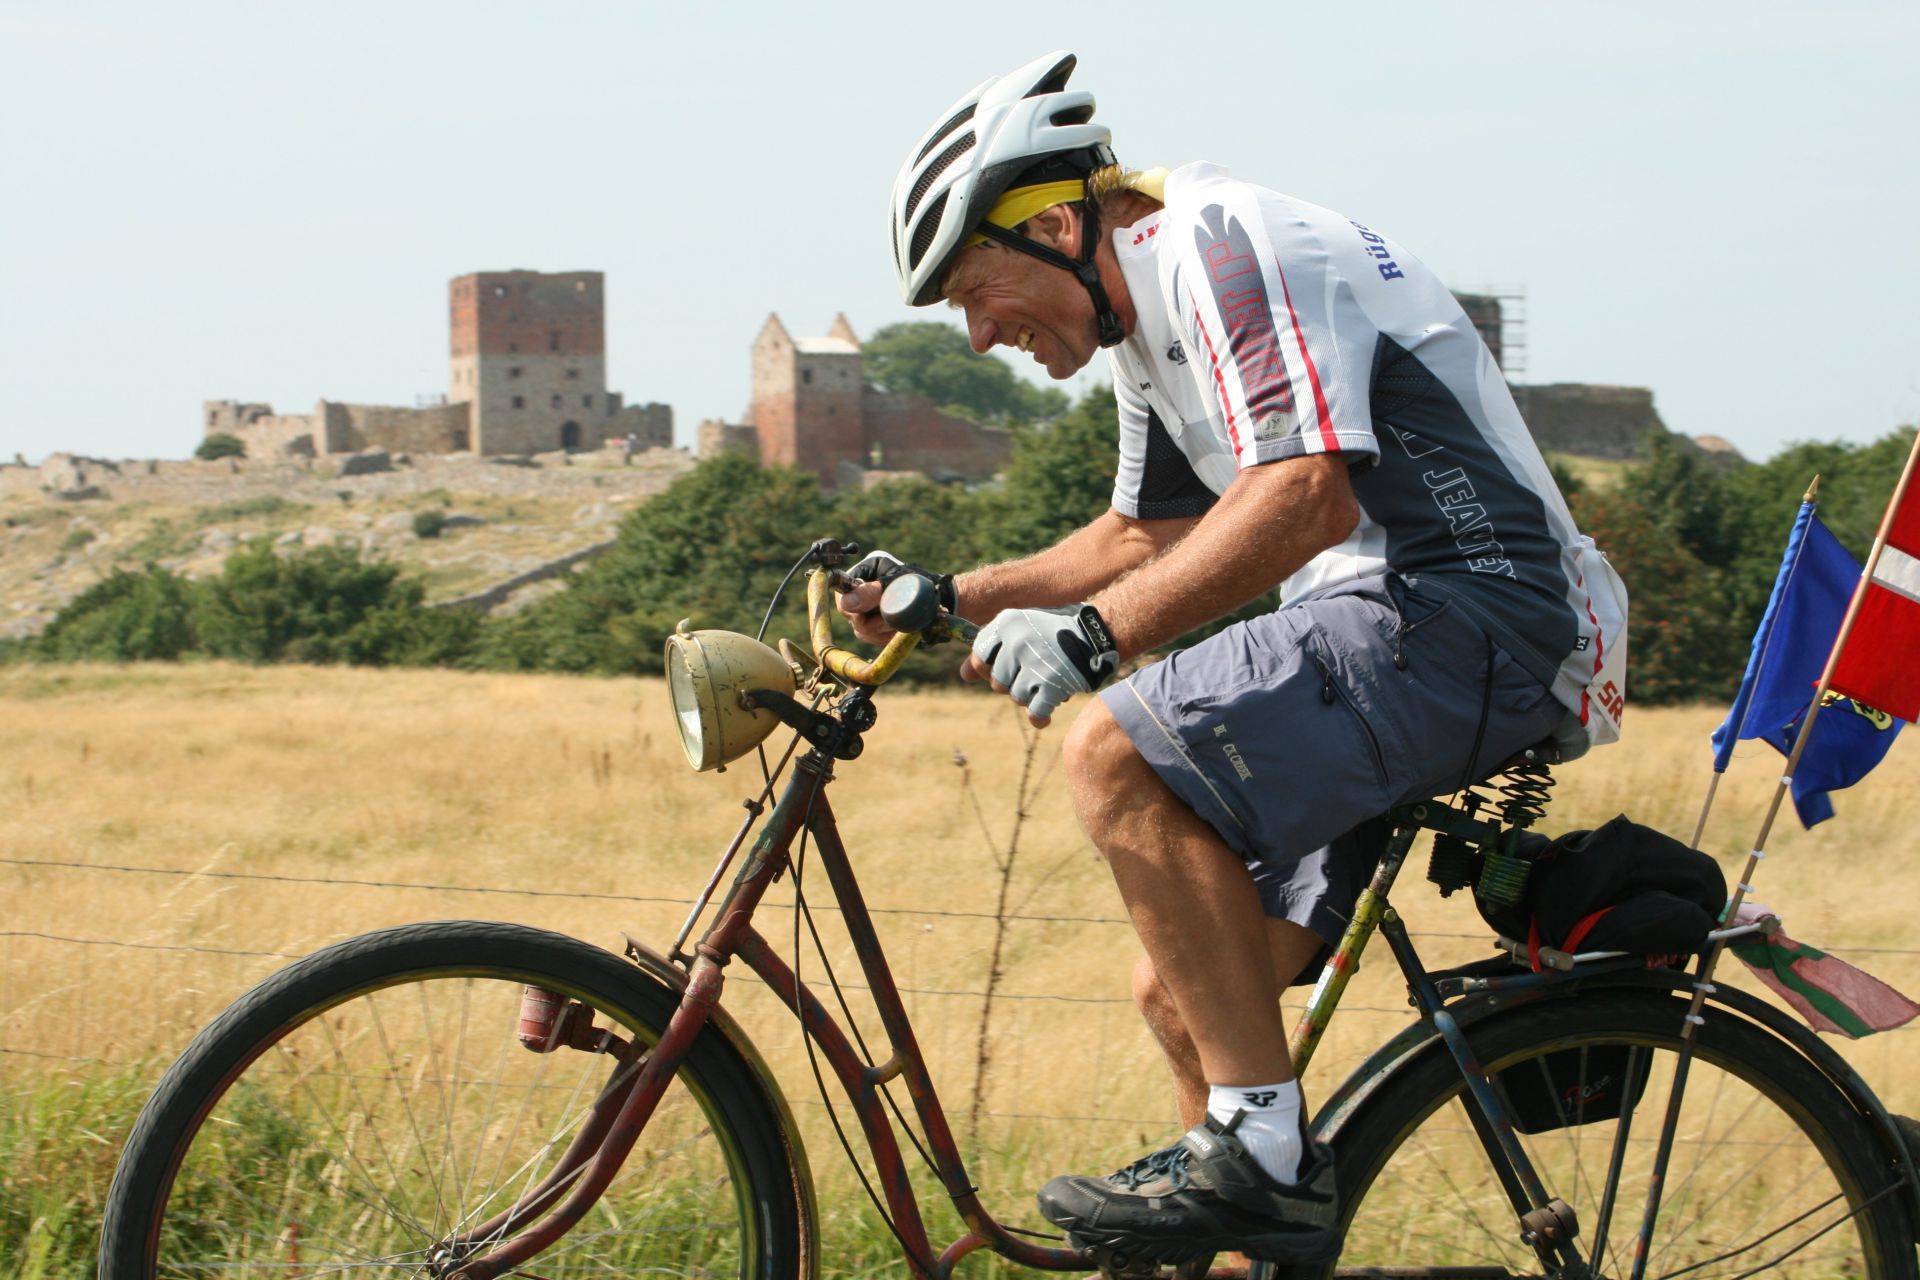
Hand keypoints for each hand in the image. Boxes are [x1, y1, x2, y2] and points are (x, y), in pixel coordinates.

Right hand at [836, 550, 955, 645]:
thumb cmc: (922, 586)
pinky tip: (900, 630)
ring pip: (861, 629)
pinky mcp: (876, 625)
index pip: (842, 591)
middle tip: (891, 616)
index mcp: (865, 572)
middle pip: (850, 614)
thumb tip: (847, 603)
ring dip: (882, 629)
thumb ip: (872, 592)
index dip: (850, 604)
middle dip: (872, 619)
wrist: (943, 604)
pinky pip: (873, 638)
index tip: (864, 611)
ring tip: (901, 622)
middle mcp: (863, 591)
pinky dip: (887, 636)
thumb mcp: (897, 584)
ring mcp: (868, 610)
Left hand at [961, 604, 1119, 725]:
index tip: (1007, 665)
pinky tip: (1045, 713)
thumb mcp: (1020, 631)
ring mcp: (1035, 664)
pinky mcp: (1053, 684)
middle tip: (1034, 672)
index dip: (989, 667)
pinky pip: (1035, 712)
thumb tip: (964, 675)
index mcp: (1006, 623)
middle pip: (997, 682)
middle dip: (1014, 682)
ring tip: (1048, 680)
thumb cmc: (1054, 631)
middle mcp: (1017, 642)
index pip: (978, 657)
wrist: (1097, 633)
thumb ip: (991, 650)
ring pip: (1017, 697)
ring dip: (1031, 694)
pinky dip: (1040, 716)